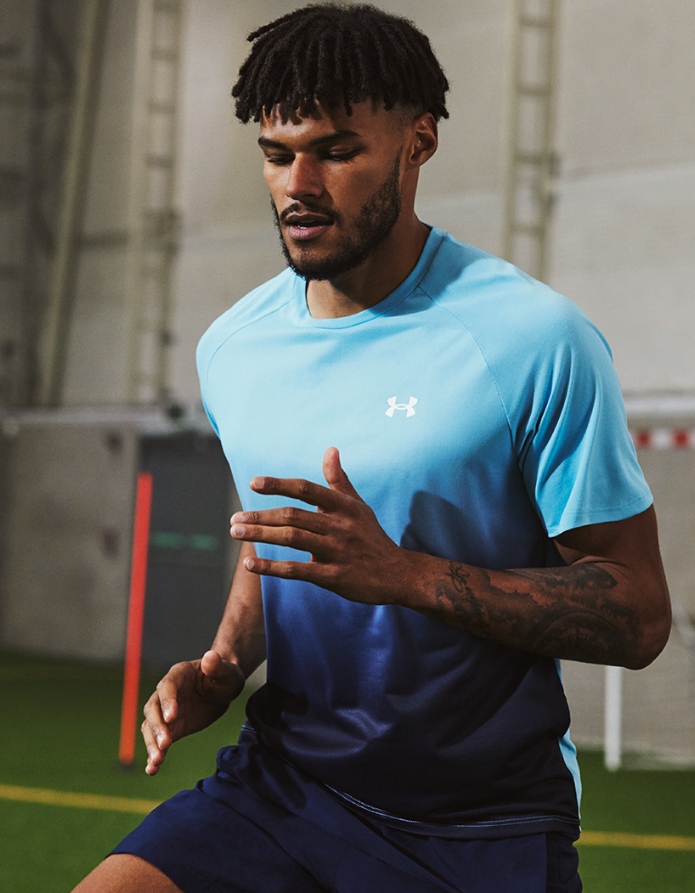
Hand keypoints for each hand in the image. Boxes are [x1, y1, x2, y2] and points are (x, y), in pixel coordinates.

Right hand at [141, 650, 244, 774]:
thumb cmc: (224, 675)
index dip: (167, 701)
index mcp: (178, 675)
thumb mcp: (226, 670)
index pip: (167, 687)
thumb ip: (216, 665)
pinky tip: (152, 770)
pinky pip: (159, 742)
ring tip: (156, 762)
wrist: (223, 689)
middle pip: (153, 710)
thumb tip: (210, 657)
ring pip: (151, 728)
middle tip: (166, 744)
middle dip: (157, 727)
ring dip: (152, 744)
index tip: (172, 716)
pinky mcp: (172, 728)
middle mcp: (166, 694)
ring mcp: (166, 712)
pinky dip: (154, 756)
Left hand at [230, 447, 415, 604]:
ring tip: (236, 533)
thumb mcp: (359, 506)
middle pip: (293, 515)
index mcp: (343, 506)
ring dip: (261, 536)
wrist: (399, 574)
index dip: (279, 484)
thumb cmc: (372, 537)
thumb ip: (339, 480)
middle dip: (260, 516)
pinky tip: (251, 565)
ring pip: (292, 538)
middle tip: (234, 519)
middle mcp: (339, 526)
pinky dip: (272, 568)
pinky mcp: (334, 576)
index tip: (253, 483)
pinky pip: (298, 570)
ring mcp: (337, 551)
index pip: (306, 490)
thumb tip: (330, 449)